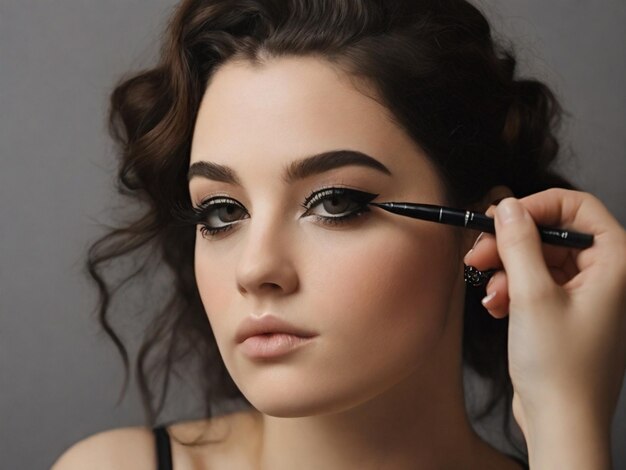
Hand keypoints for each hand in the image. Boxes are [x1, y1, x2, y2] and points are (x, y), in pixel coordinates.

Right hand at [463, 188, 625, 439]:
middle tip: (478, 254)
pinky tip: (496, 308)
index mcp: (614, 263)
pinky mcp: (563, 312)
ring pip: (538, 259)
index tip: (501, 217)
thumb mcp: (531, 295)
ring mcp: (584, 295)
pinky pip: (534, 284)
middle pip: (551, 234)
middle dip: (510, 244)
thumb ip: (518, 243)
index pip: (577, 206)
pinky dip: (511, 291)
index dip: (536, 206)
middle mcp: (604, 275)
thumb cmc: (560, 368)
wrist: (561, 422)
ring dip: (506, 271)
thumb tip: (508, 207)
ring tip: (489, 293)